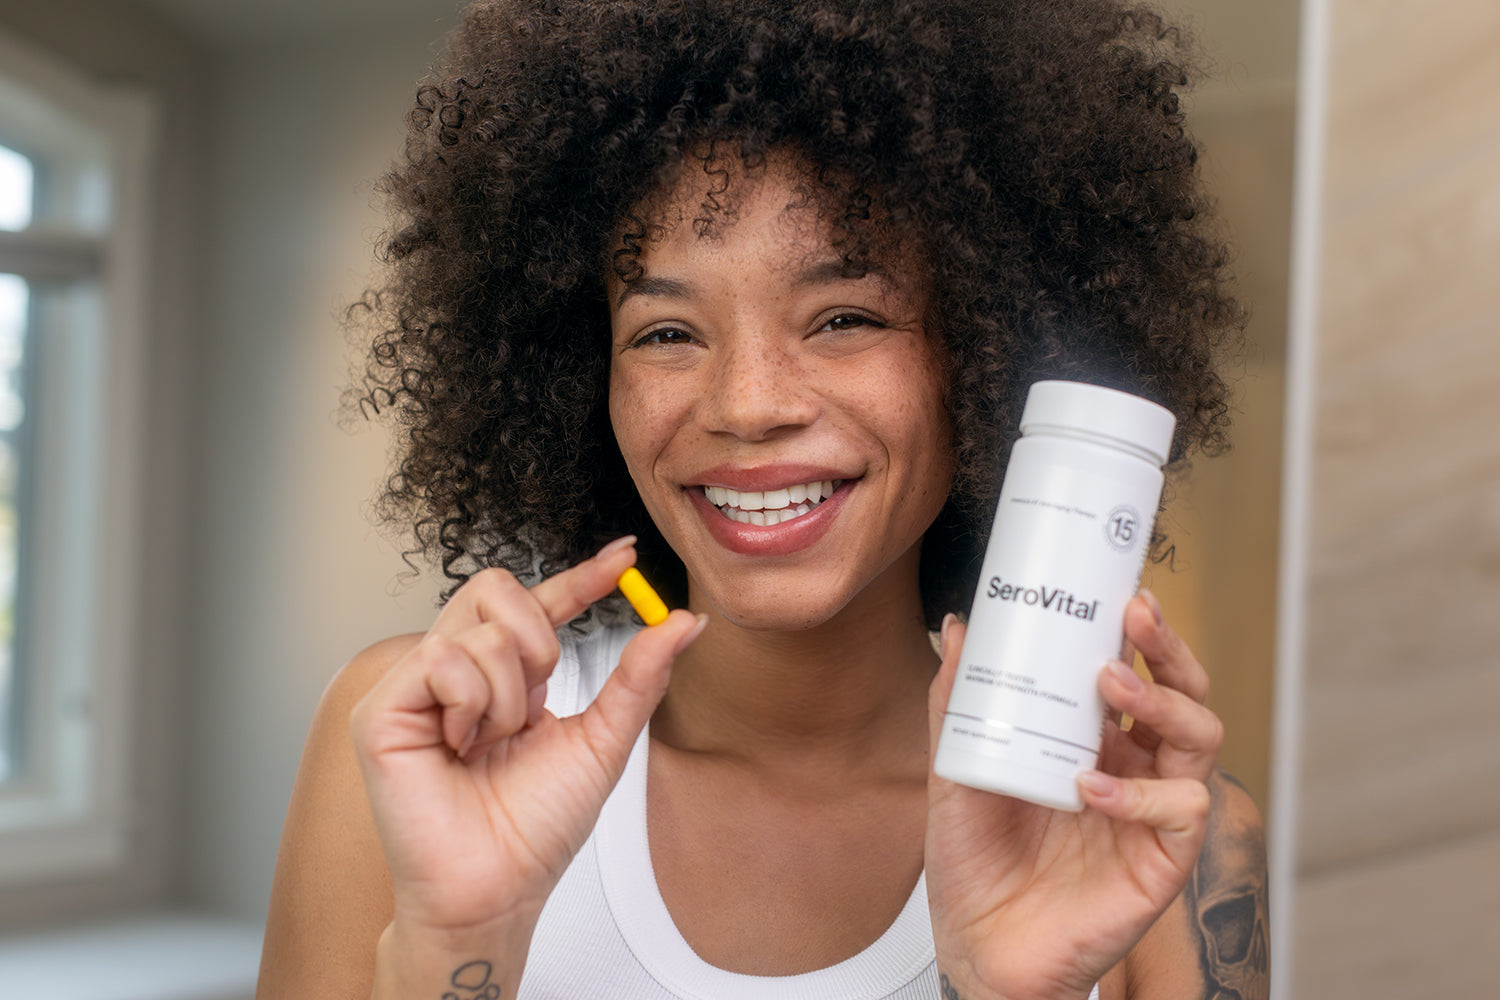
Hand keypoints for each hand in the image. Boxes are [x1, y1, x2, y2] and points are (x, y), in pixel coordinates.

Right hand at [350, 538, 705, 939]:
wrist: (499, 888)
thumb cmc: (538, 827)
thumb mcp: (603, 740)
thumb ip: (639, 676)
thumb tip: (685, 620)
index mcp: (505, 676)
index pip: (539, 604)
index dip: (581, 576)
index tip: (627, 555)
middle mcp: (457, 670)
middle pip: (496, 588)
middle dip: (539, 639)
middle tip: (539, 700)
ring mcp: (415, 686)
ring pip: (479, 631)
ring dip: (509, 696)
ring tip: (492, 745)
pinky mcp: (381, 708)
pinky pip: (440, 660)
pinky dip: (471, 704)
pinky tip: (462, 746)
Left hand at [925, 591, 1220, 999]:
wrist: (976, 944)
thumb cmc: (974, 859)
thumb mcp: (956, 768)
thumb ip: (959, 701)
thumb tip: (957, 627)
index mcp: (1093, 739)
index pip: (1136, 672)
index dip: (1140, 633)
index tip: (1122, 594)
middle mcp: (1132, 766)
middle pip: (1183, 693)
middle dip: (1167, 648)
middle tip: (1135, 617)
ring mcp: (1151, 811)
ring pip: (1200, 738)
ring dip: (1162, 703)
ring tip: (1111, 686)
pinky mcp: (1160, 859)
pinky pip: (1181, 809)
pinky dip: (1142, 791)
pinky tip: (1093, 786)